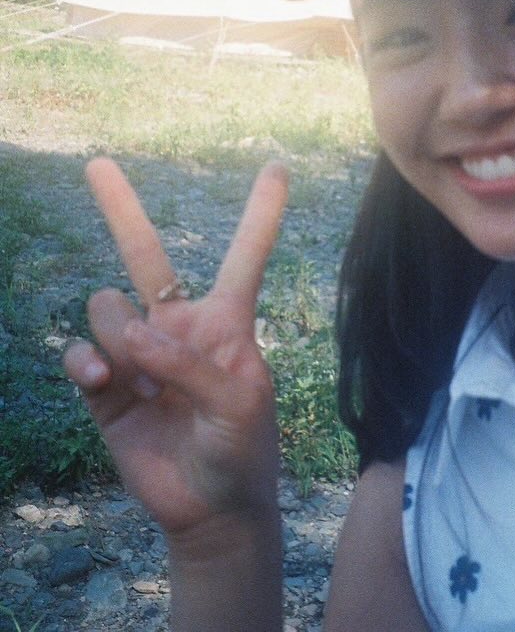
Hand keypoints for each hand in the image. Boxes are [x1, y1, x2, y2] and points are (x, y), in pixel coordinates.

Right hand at [64, 158, 288, 535]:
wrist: (210, 508)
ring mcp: (137, 354)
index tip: (277, 165)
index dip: (262, 212)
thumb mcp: (237, 404)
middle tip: (96, 162)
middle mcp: (179, 326)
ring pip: (106, 306)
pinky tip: (107, 389)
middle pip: (146, 255)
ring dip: (117, 337)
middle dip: (121, 209)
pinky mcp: (105, 387)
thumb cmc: (241, 450)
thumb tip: (129, 335)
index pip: (246, 255)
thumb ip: (189, 364)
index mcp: (228, 322)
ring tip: (141, 384)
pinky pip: (80, 354)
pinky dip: (87, 365)